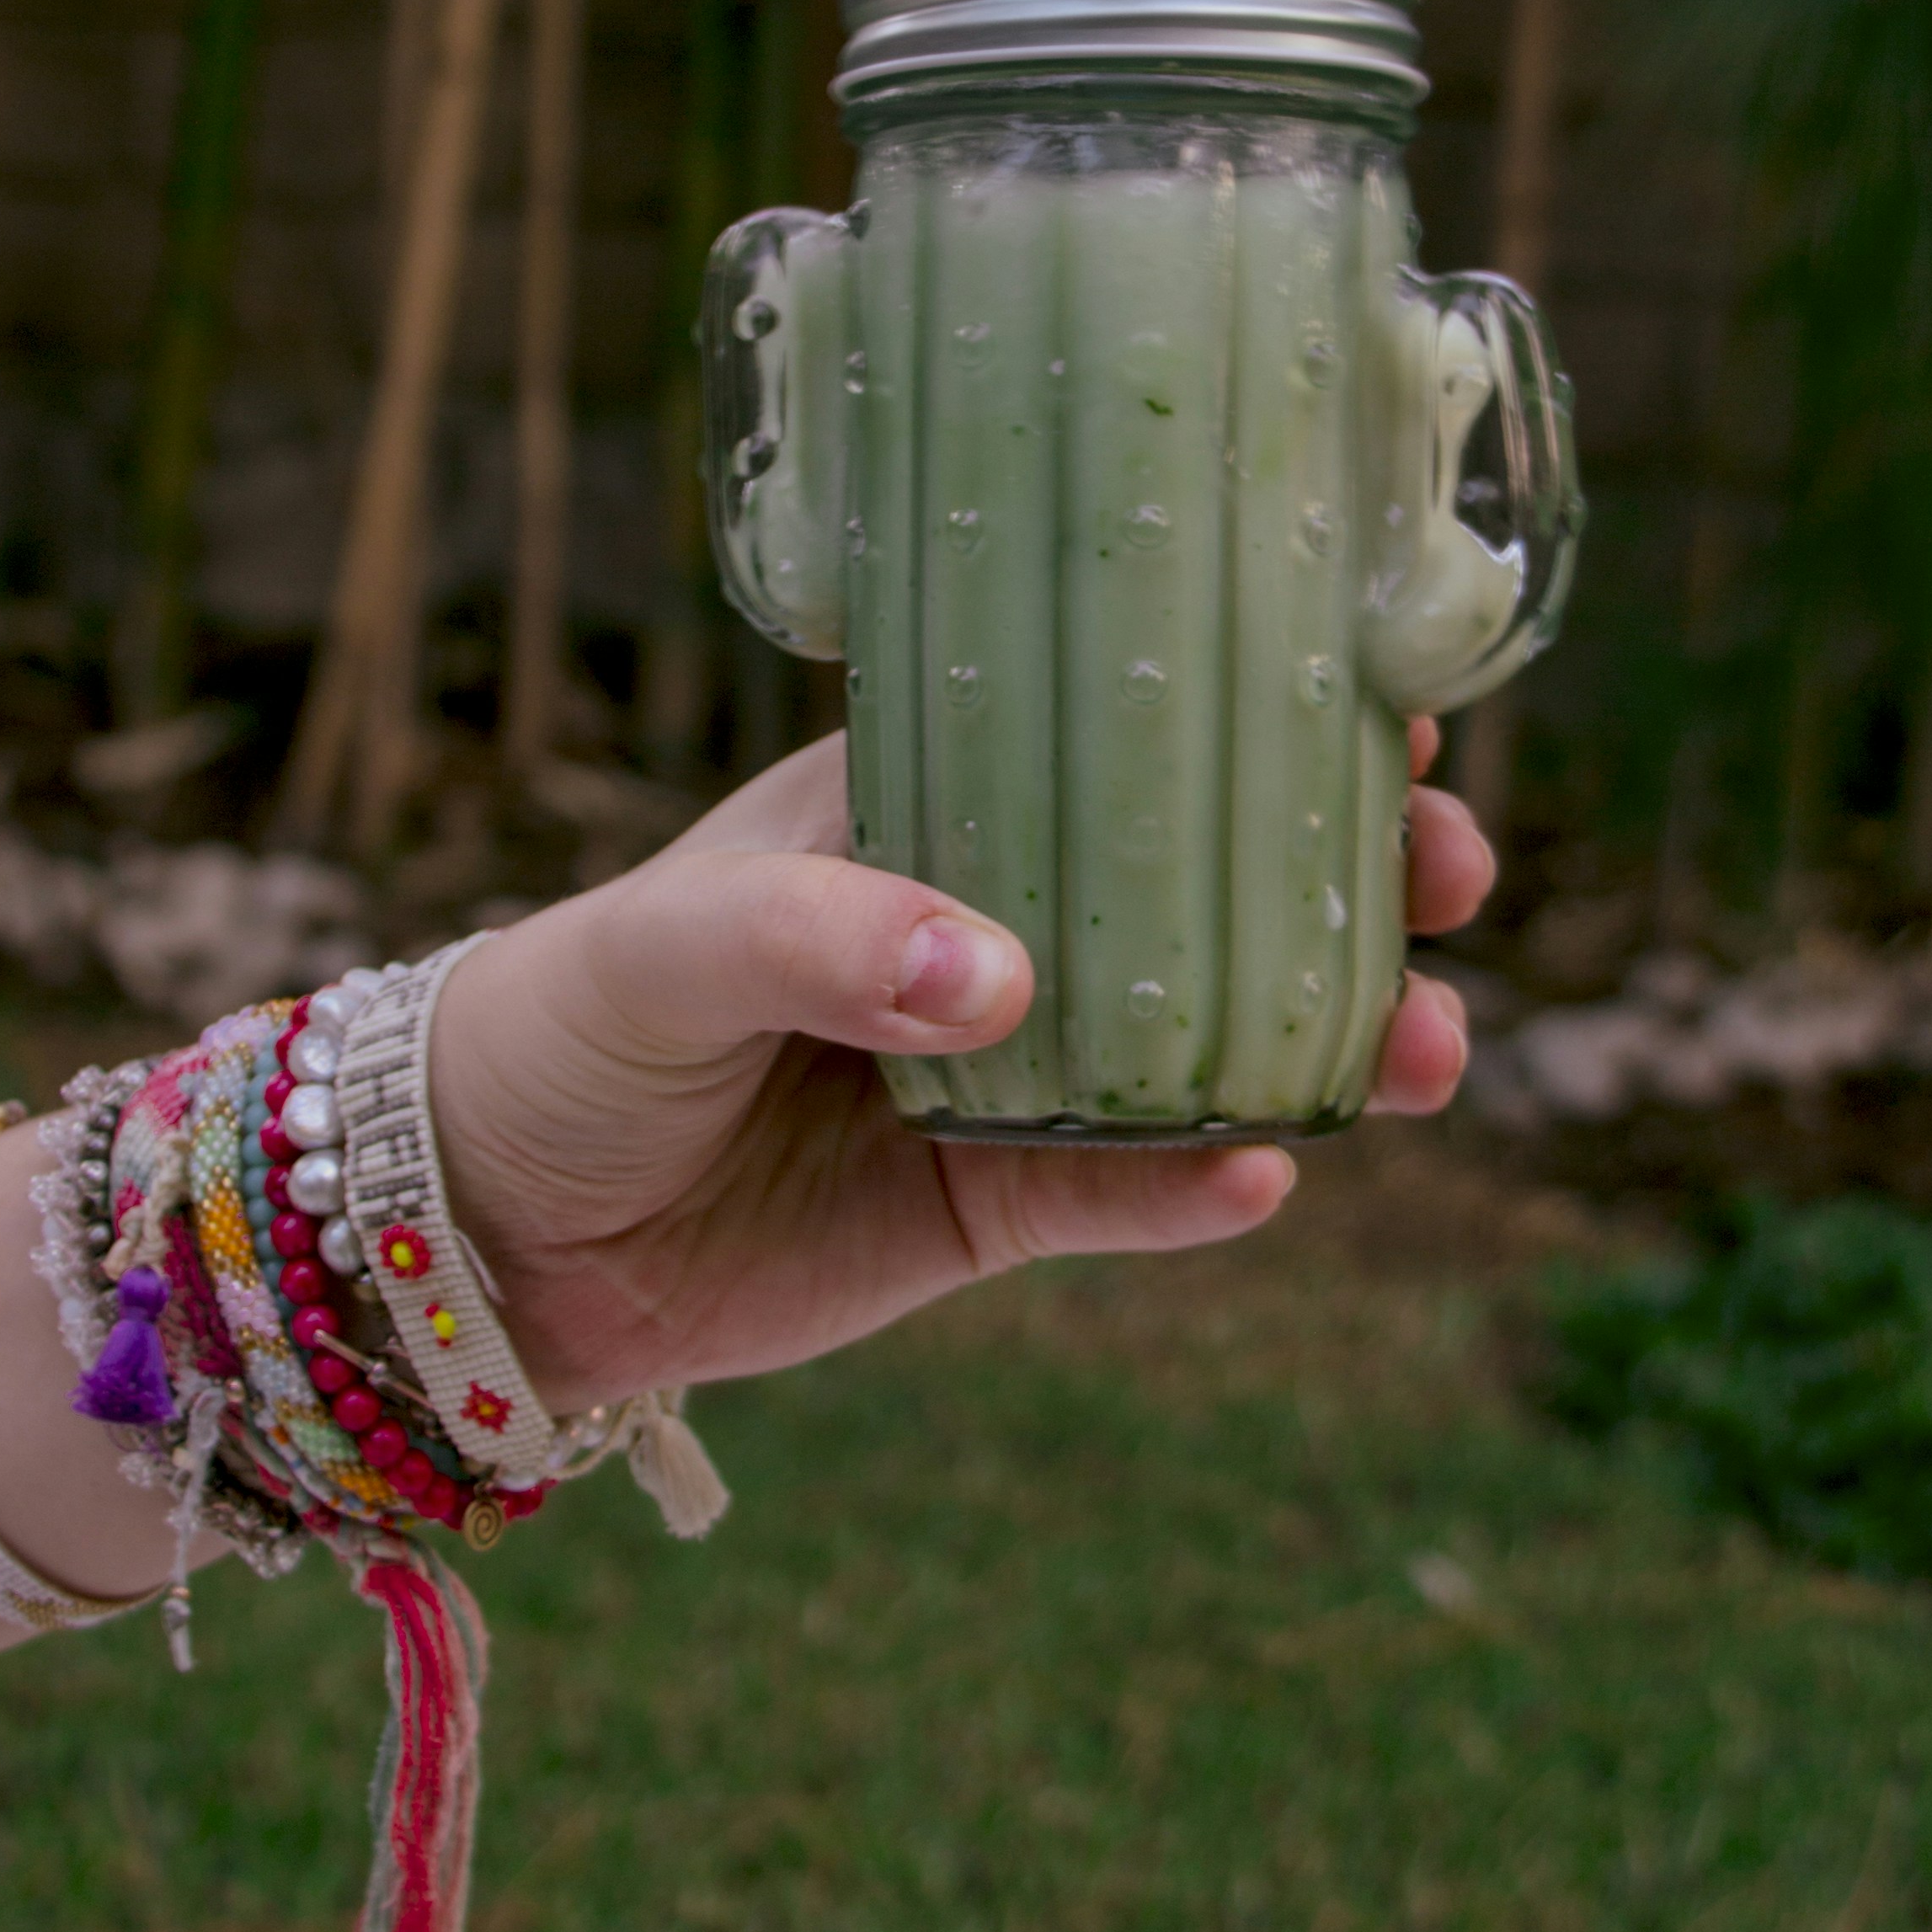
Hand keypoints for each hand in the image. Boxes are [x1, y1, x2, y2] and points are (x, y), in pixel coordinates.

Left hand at [429, 724, 1490, 1412]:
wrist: (479, 1224)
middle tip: (1453, 876)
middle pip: (1213, 885)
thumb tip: (997, 977)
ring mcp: (1006, 1068)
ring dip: (1326, 1039)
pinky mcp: (982, 1207)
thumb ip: (817, 936)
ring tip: (1429, 1050)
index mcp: (930, 804)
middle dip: (1353, 876)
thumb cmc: (565, 1016)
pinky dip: (1199, 1188)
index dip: (1267, 715)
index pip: (1122, 734)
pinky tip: (1271, 1172)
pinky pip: (1120, 1194)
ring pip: (1208, 1044)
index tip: (1403, 707)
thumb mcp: (668, 940)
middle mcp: (995, 922)